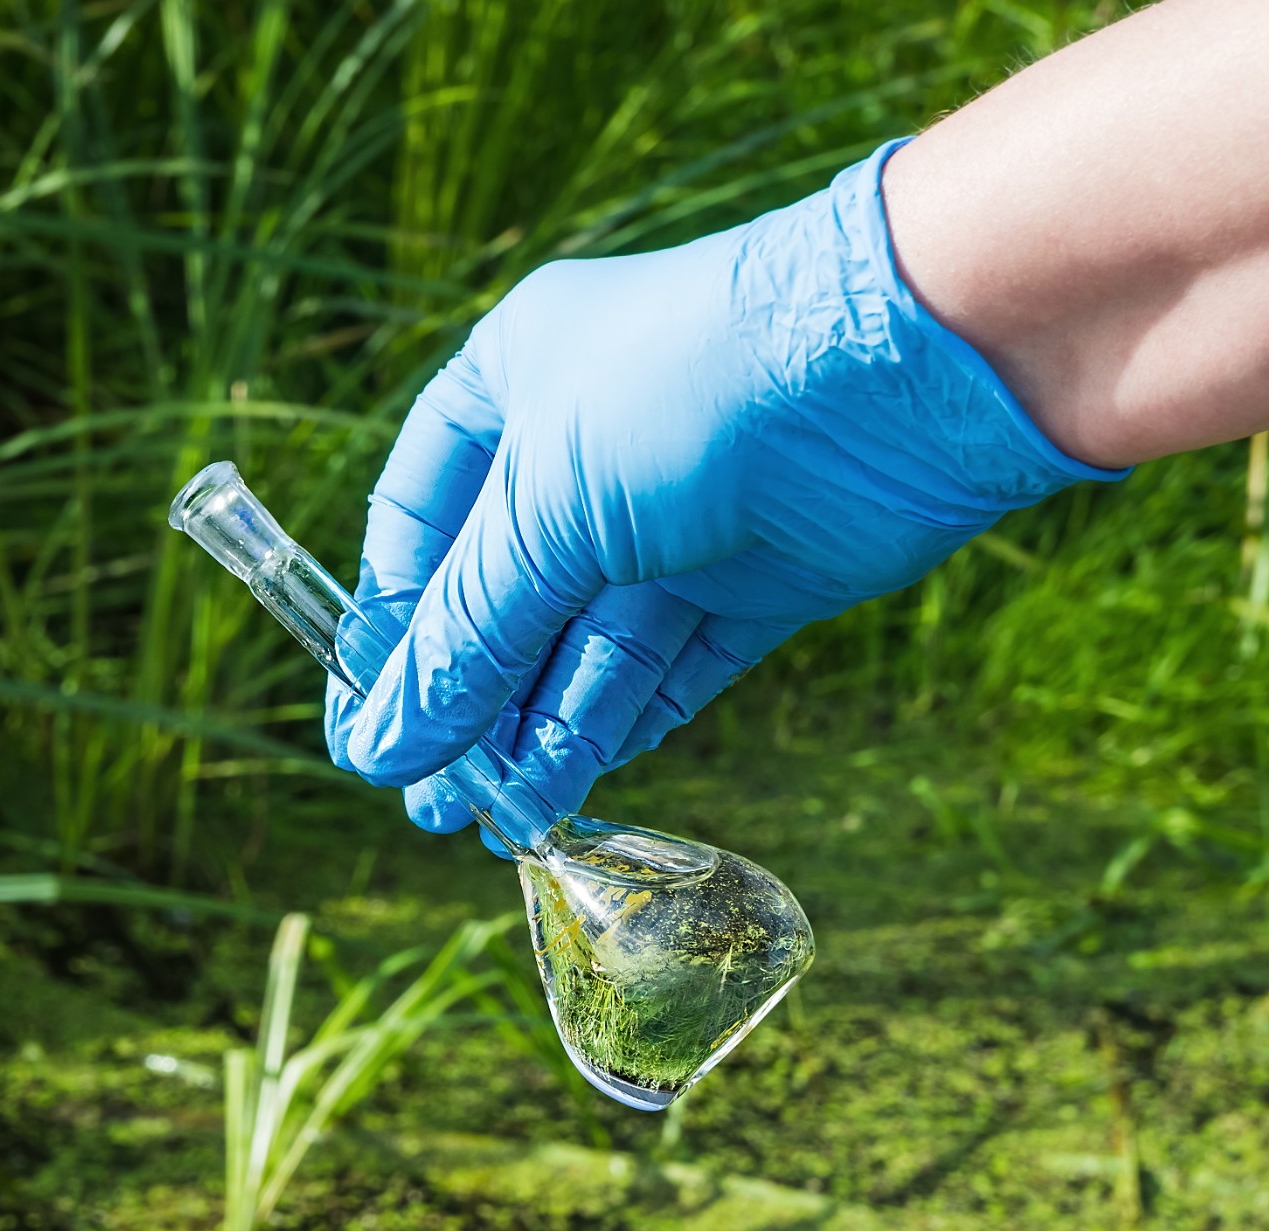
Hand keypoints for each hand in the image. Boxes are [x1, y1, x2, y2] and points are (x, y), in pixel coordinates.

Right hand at [326, 140, 1121, 842]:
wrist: (901, 371)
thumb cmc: (690, 392)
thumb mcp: (542, 510)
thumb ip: (466, 636)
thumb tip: (380, 747)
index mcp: (511, 386)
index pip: (419, 524)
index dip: (390, 625)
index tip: (367, 723)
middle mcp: (584, 453)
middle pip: (501, 600)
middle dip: (465, 702)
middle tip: (430, 805)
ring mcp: (670, 522)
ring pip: (579, 649)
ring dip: (533, 735)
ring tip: (492, 822)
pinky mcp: (748, 582)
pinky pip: (661, 670)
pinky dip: (613, 728)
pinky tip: (563, 789)